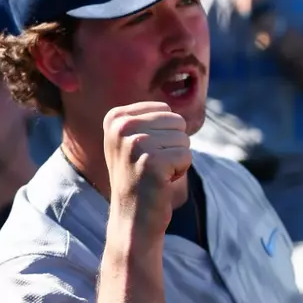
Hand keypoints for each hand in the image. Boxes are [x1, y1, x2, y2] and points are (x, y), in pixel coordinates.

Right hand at [103, 103, 191, 233]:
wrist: (132, 217)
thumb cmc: (139, 176)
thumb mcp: (133, 138)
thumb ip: (147, 116)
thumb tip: (169, 85)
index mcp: (115, 116)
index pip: (166, 110)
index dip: (164, 134)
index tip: (144, 153)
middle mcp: (121, 127)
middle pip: (177, 122)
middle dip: (173, 147)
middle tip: (151, 166)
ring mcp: (134, 144)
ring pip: (184, 140)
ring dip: (176, 159)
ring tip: (154, 174)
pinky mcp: (151, 162)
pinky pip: (187, 156)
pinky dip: (180, 171)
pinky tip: (160, 182)